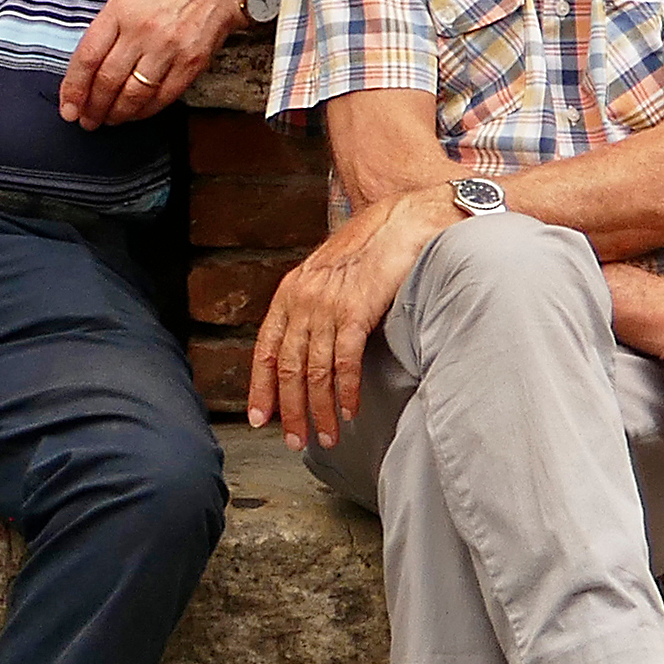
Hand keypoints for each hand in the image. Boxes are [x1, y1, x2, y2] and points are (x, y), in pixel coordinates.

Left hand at [60, 0, 247, 127]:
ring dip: (117, 114)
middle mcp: (143, 29)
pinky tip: (135, 113)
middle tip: (87, 120)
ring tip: (109, 120)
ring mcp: (169, 47)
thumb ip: (108, 28)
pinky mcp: (191, 63)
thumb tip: (87, 68)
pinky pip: (162, 97)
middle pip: (108, 80)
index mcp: (121, 9)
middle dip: (93, 108)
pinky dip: (145, 111)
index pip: (87, 57)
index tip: (68, 107)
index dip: (74, 88)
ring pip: (133, 94)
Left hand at [245, 185, 454, 449]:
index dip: (260, 387)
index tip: (260, 418)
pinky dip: (345, 392)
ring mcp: (328, 306)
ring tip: (325, 436)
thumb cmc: (371, 249)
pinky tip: (348, 412)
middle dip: (290, 410)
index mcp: (290, 293)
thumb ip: (314, 306)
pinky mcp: (356, 311)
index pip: (264, 350)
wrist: (404, 222)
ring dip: (319, 410)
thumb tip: (310, 346)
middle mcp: (302, 301)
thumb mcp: (328, 275)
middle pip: (287, 368)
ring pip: (315, 372)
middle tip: (294, 441)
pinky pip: (345, 363)